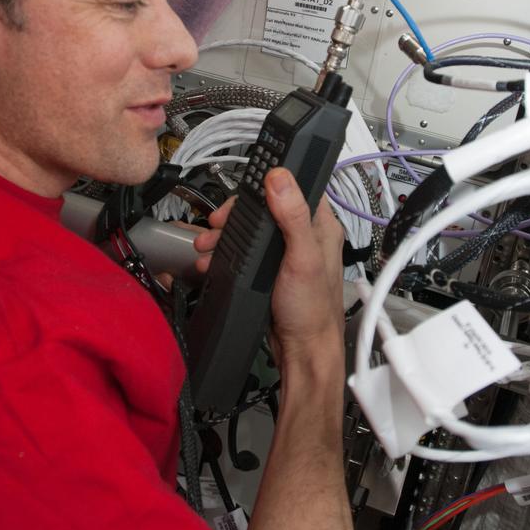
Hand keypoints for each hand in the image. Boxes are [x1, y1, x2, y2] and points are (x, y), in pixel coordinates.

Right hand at [190, 171, 344, 366]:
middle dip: (236, 213)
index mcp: (320, 226)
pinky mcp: (271, 269)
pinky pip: (246, 250)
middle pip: (265, 206)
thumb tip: (280, 179)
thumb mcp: (302, 258)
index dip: (267, 183)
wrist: (302, 350)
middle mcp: (305, 235)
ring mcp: (286, 253)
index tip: (243, 191)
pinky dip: (226, 251)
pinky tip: (213, 259)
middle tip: (218, 222)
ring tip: (208, 244)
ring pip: (251, 228)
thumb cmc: (312, 310)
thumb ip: (293, 217)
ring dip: (225, 233)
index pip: (294, 186)